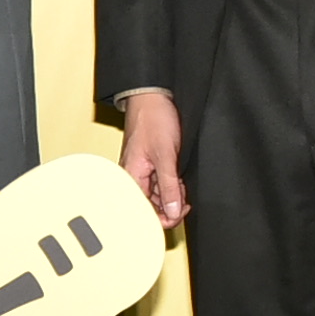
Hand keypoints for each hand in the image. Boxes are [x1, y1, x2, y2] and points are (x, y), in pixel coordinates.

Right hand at [120, 91, 188, 228]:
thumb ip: (170, 186)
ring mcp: (140, 171)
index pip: (142, 211)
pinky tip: (177, 177)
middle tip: (184, 197)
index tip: (180, 212)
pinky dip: (170, 184)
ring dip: (171, 194)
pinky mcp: (148, 165)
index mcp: (130, 177)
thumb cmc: (152, 119)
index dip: (162, 217)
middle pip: (149, 206)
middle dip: (170, 204)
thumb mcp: (166, 156)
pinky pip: (158, 184)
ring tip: (180, 182)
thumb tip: (173, 211)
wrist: (152, 98)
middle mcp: (132, 177)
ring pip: (155, 196)